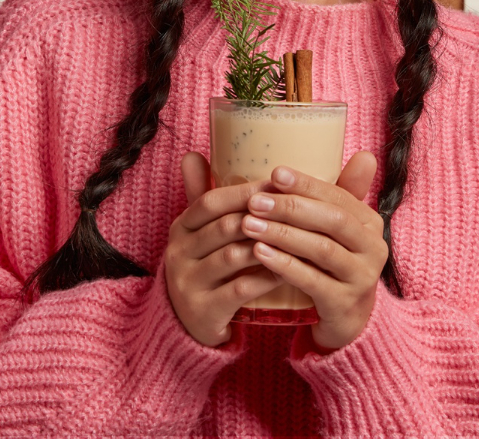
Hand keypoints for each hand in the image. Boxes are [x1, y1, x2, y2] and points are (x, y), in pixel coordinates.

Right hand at [164, 151, 281, 346]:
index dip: (245, 191)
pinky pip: (239, 290)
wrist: (186, 325)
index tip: (279, 184)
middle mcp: (178, 252)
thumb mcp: (199, 233)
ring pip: (233, 257)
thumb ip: (202, 195)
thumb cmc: (205, 268)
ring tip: (300, 239)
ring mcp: (187, 283)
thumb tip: (192, 152)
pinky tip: (289, 271)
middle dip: (263, 217)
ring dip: (269, 246)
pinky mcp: (202, 310)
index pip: (211, 201)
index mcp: (180, 227)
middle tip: (298, 211)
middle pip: (225, 226)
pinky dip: (266, 277)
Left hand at [241, 152, 386, 350]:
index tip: (274, 173)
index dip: (306, 184)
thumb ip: (336, 194)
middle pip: (331, 220)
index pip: (339, 196)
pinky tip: (260, 254)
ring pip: (321, 249)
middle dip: (291, 207)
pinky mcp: (344, 304)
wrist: (345, 318)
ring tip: (249, 224)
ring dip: (283, 234)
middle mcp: (373, 248)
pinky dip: (285, 265)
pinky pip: (313, 281)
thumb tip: (363, 154)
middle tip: (255, 201)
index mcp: (369, 223)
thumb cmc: (332, 263)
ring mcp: (361, 278)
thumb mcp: (335, 229)